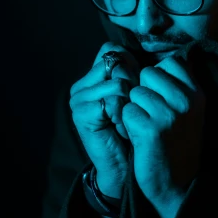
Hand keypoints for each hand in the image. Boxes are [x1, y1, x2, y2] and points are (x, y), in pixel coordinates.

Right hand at [69, 42, 140, 198]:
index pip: (113, 50)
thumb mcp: (136, 95)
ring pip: (119, 83)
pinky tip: (119, 129)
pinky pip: (113, 101)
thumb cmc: (135, 129)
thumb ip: (133, 70)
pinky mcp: (82, 113)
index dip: (132, 67)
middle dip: (134, 87)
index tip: (135, 92)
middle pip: (118, 64)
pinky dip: (123, 116)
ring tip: (125, 121)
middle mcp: (82, 84)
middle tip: (130, 111)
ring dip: (130, 105)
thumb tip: (138, 51)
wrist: (124, 166)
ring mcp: (79, 98)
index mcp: (93, 76)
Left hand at [120, 54, 205, 209]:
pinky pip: (126, 111)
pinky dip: (128, 124)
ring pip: (134, 92)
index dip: (157, 78)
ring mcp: (169, 114)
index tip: (160, 98)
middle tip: (152, 116)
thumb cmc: (178, 145)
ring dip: (134, 109)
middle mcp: (186, 101)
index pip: (170, 62)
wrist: (177, 185)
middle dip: (143, 92)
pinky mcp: (151, 129)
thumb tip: (166, 59)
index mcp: (197, 94)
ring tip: (146, 128)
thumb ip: (179, 86)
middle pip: (147, 73)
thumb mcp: (189, 112)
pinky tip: (139, 138)